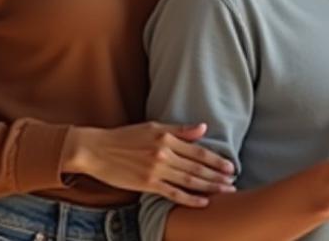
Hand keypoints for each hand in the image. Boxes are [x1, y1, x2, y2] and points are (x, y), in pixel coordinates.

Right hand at [68, 122, 237, 207]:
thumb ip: (179, 130)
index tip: (230, 166)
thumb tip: (203, 128)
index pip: (198, 152)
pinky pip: (173, 194)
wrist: (96, 150)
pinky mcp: (147, 185)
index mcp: (166, 138)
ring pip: (189, 181)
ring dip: (210, 187)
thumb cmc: (123, 137)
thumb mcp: (153, 126)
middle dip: (218, 176)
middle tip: (233, 181)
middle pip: (197, 168)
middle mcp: (164, 154)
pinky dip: (190, 199)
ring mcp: (156, 171)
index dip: (216, 160)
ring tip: (225, 191)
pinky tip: (203, 203)